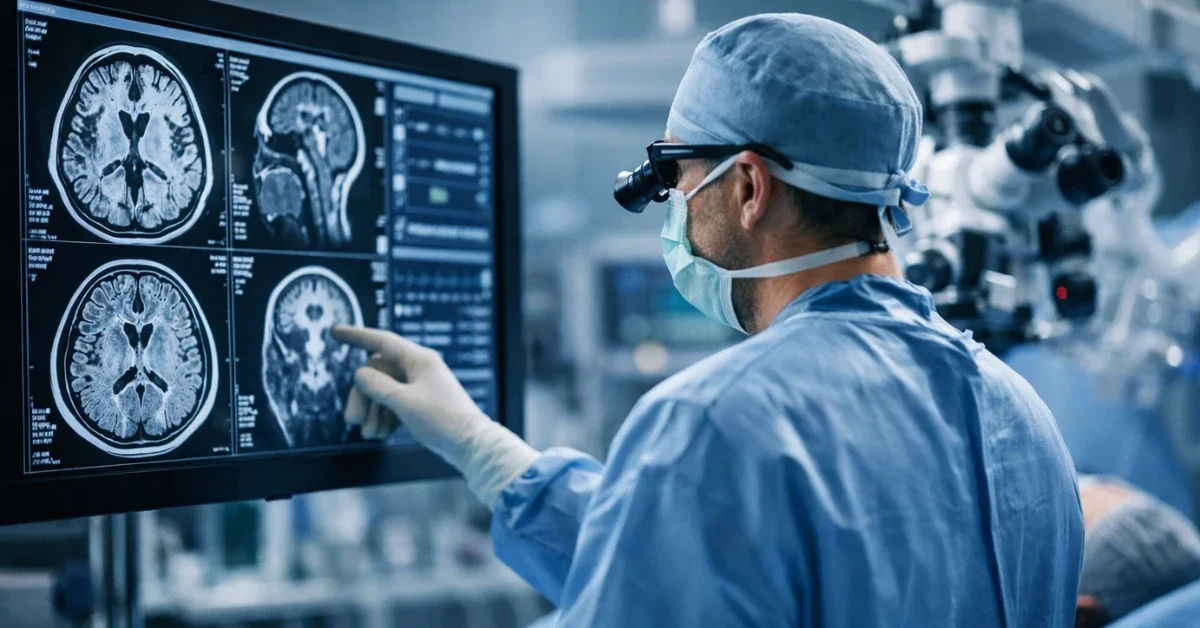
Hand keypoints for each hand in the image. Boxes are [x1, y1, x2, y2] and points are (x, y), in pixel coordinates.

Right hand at [332, 325, 537, 504]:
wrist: (471, 446)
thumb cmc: (443, 421)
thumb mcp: (404, 402)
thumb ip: (377, 386)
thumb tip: (360, 374)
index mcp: (419, 360)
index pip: (382, 341)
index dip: (357, 336)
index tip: (336, 331)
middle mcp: (419, 369)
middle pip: (378, 373)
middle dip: (363, 397)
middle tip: (353, 420)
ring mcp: (420, 387)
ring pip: (384, 391)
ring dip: (373, 412)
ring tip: (371, 434)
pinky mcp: (420, 403)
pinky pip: (393, 404)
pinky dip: (384, 418)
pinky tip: (381, 434)